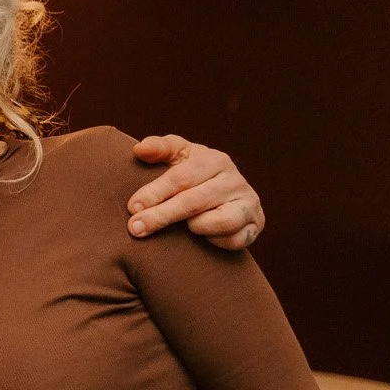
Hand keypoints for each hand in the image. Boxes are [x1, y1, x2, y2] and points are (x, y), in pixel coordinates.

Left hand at [126, 134, 263, 250]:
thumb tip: (139, 149)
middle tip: (136, 228)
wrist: (225, 193)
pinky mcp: (256, 224)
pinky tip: (204, 236)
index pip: (180, 177)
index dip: (154, 193)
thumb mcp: (177, 155)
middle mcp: (235, 179)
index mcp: (215, 159)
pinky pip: (235, 240)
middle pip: (194, 201)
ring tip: (184, 226)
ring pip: (220, 221)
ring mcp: (248, 202)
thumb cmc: (192, 173)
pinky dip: (216, 241)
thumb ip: (159, 149)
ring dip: (196, 227)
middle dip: (161, 216)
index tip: (133, 207)